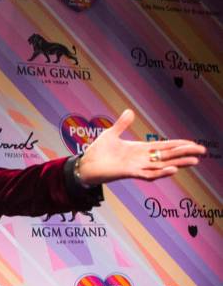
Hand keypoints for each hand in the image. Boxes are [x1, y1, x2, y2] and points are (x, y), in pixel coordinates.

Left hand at [77, 109, 205, 185]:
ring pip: (162, 166)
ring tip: (194, 161)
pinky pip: (147, 174)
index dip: (178, 145)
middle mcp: (141, 159)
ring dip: (177, 164)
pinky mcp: (129, 173)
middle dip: (184, 153)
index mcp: (139, 149)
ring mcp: (136, 167)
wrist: (84, 165)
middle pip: (168, 156)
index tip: (193, 143)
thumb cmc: (97, 152)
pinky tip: (172, 170)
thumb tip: (130, 111)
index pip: (164, 147)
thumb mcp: (111, 134)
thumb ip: (122, 124)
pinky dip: (159, 173)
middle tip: (202, 152)